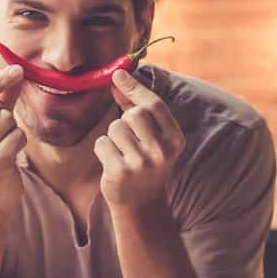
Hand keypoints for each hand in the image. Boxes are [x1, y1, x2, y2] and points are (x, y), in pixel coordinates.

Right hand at [0, 65, 25, 217]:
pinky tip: (10, 157)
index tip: (19, 69)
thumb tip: (17, 74)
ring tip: (3, 147)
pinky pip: (17, 136)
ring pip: (7, 120)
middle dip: (3, 112)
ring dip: (12, 130)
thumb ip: (1, 101)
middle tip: (0, 130)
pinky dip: (19, 143)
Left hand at [96, 70, 185, 212]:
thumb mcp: (151, 137)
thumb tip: (118, 79)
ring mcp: (141, 164)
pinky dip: (102, 149)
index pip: (154, 105)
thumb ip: (136, 108)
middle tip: (128, 137)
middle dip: (124, 120)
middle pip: (134, 114)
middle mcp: (161, 152)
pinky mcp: (120, 173)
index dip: (134, 87)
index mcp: (175, 139)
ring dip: (112, 136)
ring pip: (115, 128)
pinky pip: (102, 144)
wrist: (140, 203)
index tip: (117, 74)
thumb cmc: (144, 162)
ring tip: (121, 152)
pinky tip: (112, 162)